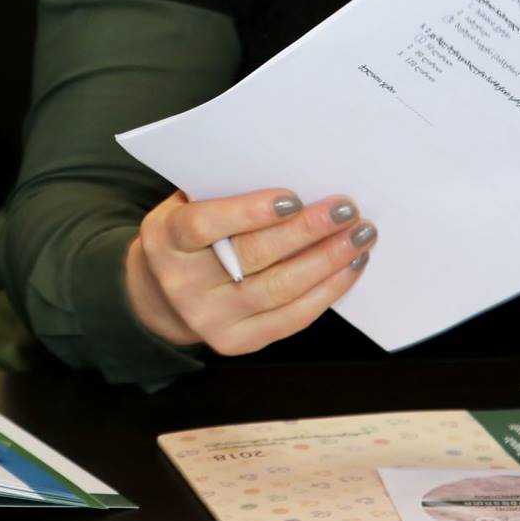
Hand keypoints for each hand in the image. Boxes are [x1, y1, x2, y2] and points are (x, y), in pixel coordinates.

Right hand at [124, 188, 374, 355]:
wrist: (159, 295)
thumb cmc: (189, 236)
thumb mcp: (188, 205)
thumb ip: (227, 193)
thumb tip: (298, 178)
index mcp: (166, 239)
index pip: (205, 225)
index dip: (250, 211)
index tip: (294, 197)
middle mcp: (183, 283)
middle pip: (253, 256)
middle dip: (307, 231)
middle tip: (346, 210)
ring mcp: (209, 318)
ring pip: (279, 290)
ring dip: (328, 261)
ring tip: (360, 237)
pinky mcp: (235, 342)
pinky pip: (290, 319)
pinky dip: (326, 292)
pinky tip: (349, 268)